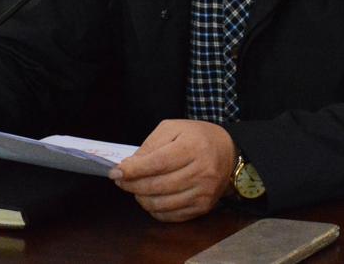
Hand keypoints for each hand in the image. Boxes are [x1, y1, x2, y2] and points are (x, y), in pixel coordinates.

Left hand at [109, 119, 236, 221]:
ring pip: (161, 204)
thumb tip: (129, 166)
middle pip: (157, 186)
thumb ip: (150, 145)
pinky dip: (155, 209)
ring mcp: (203, 192)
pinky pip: (171, 215)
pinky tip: (151, 198)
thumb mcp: (173, 129)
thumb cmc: (197, 137)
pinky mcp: (203, 207)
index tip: (115, 172)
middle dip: (132, 185)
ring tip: (136, 188)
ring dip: (141, 198)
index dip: (133, 170)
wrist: (228, 152)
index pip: (157, 163)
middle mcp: (201, 172)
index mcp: (193, 148)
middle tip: (121, 180)